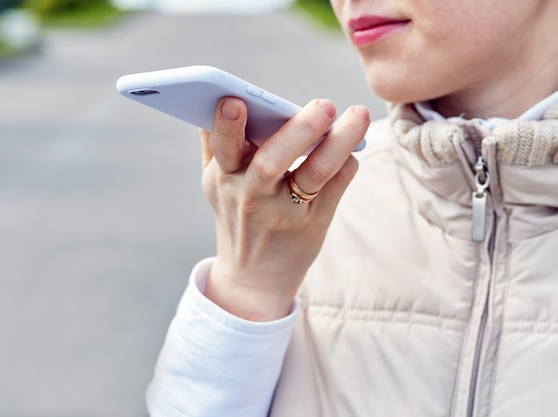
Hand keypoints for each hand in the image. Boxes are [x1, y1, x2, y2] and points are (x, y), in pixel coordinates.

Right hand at [200, 97, 369, 320]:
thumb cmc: (237, 216)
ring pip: (316, 172)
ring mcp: (285, 212)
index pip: (222, 148)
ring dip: (339, 142)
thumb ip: (215, 144)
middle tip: (323, 105)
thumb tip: (217, 98)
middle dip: (297, 131)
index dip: (226, 126)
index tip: (234, 101)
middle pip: (273, 161)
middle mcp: (252, 196)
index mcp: (224, 178)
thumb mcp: (217, 184)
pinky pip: (336, 185)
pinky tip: (350, 148)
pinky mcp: (313, 223)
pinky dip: (347, 160)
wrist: (253, 277)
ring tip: (356, 115)